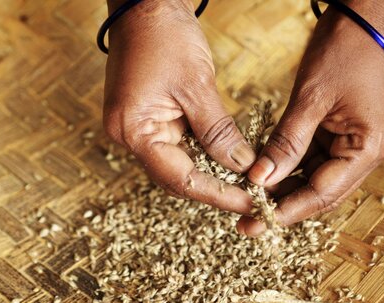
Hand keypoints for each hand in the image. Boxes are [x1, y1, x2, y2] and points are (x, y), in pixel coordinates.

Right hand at [103, 0, 255, 213]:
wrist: (145, 3)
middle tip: (254, 196)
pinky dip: (204, 152)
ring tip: (248, 181)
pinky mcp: (148, 117)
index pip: (180, 177)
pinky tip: (230, 158)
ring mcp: (137, 127)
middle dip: (216, 187)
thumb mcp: (196, 85)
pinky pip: (179, 144)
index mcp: (133, 130)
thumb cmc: (164, 36)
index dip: (218, 193)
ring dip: (212, 171)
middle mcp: (129, 135)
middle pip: (177, 176)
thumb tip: (243, 166)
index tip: (250, 202)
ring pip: (179, 163)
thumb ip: (218, 132)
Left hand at [237, 2, 383, 235]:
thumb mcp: (310, 99)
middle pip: (325, 191)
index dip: (288, 209)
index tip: (257, 223)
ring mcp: (366, 142)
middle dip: (287, 205)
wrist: (366, 17)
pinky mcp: (354, 133)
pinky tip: (270, 175)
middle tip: (250, 221)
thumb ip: (286, 143)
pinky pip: (321, 159)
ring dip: (289, 187)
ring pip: (321, 177)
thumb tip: (260, 180)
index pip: (324, 191)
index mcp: (372, 146)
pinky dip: (296, 167)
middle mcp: (374, 151)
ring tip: (254, 200)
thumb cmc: (343, 50)